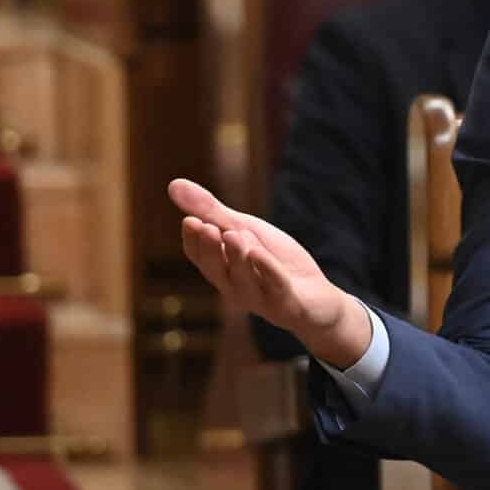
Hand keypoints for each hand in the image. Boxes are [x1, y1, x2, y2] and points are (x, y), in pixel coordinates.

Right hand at [168, 178, 371, 367]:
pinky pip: (276, 288)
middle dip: (210, 249)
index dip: (193, 241)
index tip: (190, 220)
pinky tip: (259, 253)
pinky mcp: (288, 304)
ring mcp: (261, 299)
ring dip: (237, 258)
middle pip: (216, 270)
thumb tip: (172, 184)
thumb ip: (212, 211)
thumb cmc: (275, 261)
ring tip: (233, 234)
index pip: (198, 257)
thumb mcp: (245, 229)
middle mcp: (235, 288)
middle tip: (206, 226)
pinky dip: (268, 271)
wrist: (318, 296)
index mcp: (222, 269)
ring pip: (243, 280)